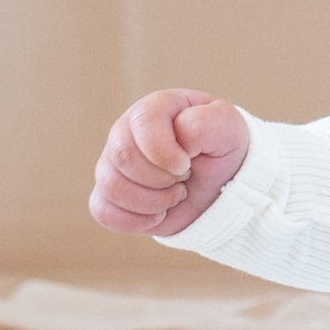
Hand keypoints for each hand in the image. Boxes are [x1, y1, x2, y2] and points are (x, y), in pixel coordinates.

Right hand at [89, 90, 249, 238]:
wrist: (222, 187)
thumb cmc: (222, 150)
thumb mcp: (227, 127)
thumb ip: (203, 123)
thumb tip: (177, 139)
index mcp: (155, 108)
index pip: (143, 123)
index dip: (165, 152)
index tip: (188, 165)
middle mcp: (125, 132)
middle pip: (122, 156)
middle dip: (161, 178)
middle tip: (185, 179)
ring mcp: (112, 164)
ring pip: (112, 186)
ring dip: (152, 201)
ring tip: (176, 195)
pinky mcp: (109, 195)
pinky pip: (103, 211)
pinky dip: (136, 220)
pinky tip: (159, 214)